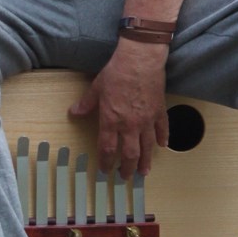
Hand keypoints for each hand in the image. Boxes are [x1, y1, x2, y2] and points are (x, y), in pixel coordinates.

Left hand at [69, 42, 169, 179]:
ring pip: (147, 147)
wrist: (140, 59)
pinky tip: (162, 145)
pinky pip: (162, 129)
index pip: (107, 148)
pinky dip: (163, 138)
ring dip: (145, 161)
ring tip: (144, 172)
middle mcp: (129, 124)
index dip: (105, 161)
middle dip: (127, 168)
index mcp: (111, 120)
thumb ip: (87, 103)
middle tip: (125, 177)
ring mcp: (147, 120)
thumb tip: (75, 112)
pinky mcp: (159, 111)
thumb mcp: (97, 87)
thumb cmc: (117, 71)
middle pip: (129, 154)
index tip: (105, 169)